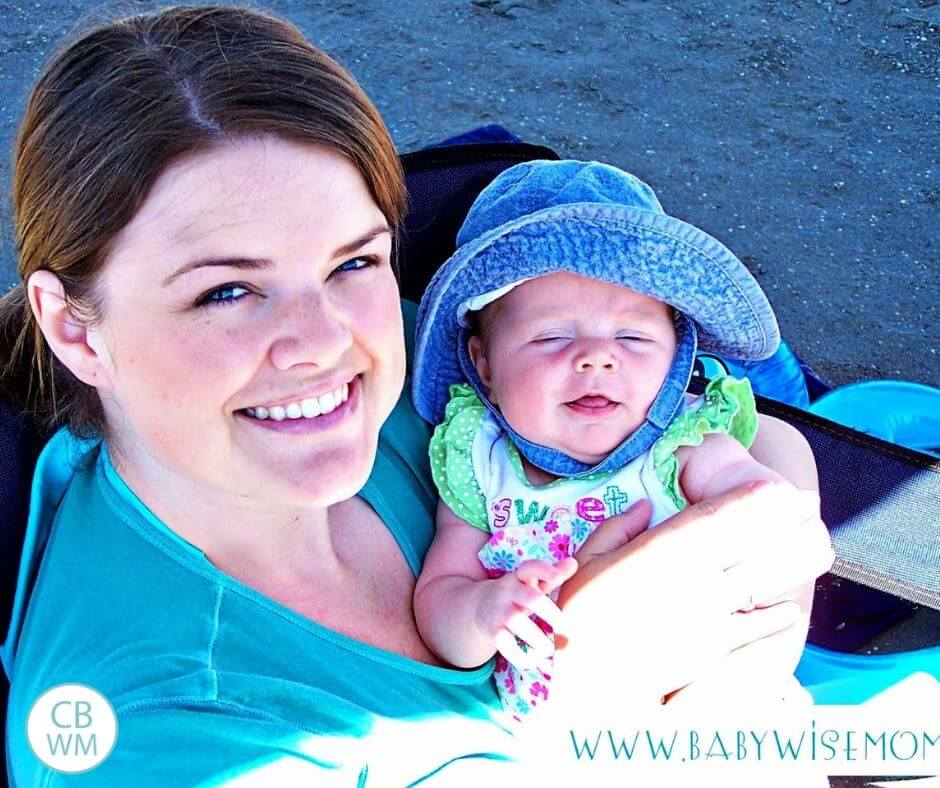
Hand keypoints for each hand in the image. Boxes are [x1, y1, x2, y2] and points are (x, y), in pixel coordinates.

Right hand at [478, 558, 577, 668]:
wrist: (480, 605)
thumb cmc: (518, 593)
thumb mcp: (532, 582)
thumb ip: (552, 574)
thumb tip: (574, 562)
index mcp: (521, 577)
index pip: (530, 567)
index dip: (544, 570)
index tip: (558, 577)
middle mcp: (509, 591)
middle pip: (529, 598)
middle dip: (548, 612)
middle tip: (565, 626)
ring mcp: (500, 610)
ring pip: (517, 622)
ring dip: (536, 638)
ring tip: (550, 650)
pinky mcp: (494, 630)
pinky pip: (504, 644)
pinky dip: (519, 656)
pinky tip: (533, 662)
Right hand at [550, 482, 833, 713]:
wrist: (586, 685)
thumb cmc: (576, 617)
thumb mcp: (586, 562)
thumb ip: (617, 529)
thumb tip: (643, 507)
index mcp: (664, 552)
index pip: (718, 517)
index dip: (752, 499)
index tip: (778, 485)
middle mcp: (697, 579)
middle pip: (750, 543)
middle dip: (783, 520)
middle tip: (808, 503)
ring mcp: (711, 616)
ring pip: (761, 581)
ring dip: (791, 560)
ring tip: (816, 544)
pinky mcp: (714, 650)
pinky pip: (755, 629)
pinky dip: (775, 617)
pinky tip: (788, 610)